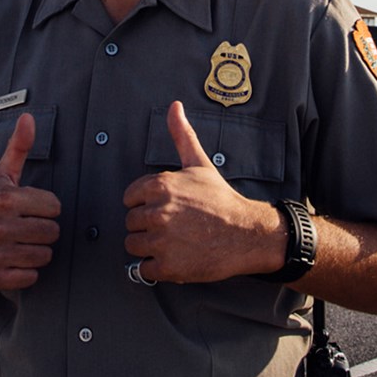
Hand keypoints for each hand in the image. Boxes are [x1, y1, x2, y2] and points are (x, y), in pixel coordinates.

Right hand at [0, 112, 60, 290]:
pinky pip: (32, 277)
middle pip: (52, 233)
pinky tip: (12, 260)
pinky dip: (26, 272)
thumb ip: (18, 147)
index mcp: (6, 199)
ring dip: (37, 251)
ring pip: (44, 255)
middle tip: (26, 228)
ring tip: (20, 243)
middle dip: (43, 231)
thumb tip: (28, 117)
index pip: (54, 207)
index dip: (46, 208)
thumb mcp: (1, 176)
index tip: (31, 209)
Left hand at [122, 101, 283, 282]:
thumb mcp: (198, 164)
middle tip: (172, 226)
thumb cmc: (220, 199)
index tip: (163, 208)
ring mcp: (162, 240)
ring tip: (172, 242)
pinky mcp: (168, 266)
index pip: (129, 198)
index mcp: (160, 186)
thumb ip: (181, 135)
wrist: (246, 233)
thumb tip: (175, 106)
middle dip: (147, 226)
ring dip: (148, 248)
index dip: (145, 204)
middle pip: (131, 222)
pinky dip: (156, 268)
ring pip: (133, 246)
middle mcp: (159, 212)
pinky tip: (175, 258)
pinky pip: (144, 270)